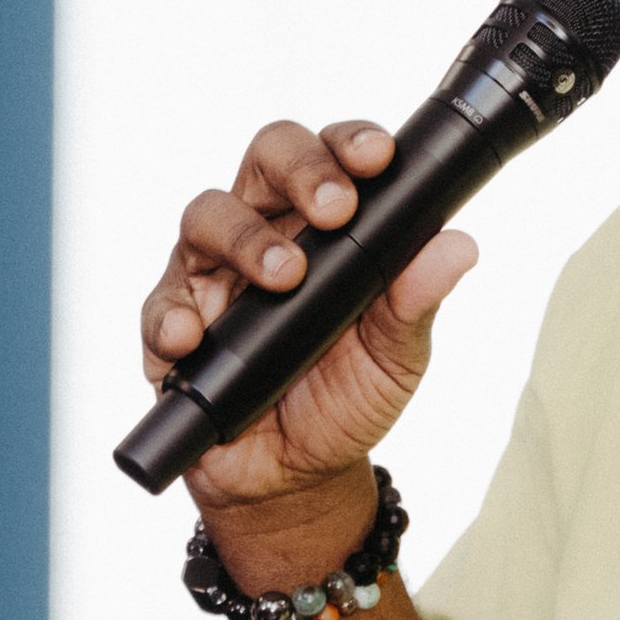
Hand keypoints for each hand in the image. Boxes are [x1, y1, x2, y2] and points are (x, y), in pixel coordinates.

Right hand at [139, 116, 476, 521]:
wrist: (297, 476)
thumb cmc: (345, 396)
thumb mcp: (395, 354)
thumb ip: (417, 300)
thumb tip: (459, 246)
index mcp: (322, 227)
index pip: (329, 157)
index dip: (349, 143)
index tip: (379, 158)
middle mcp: (263, 233)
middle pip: (264, 162)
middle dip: (300, 170)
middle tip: (335, 209)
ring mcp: (211, 276)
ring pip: (205, 218)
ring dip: (245, 239)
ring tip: (283, 275)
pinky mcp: (172, 326)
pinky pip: (160, 306)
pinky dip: (174, 317)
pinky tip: (195, 336)